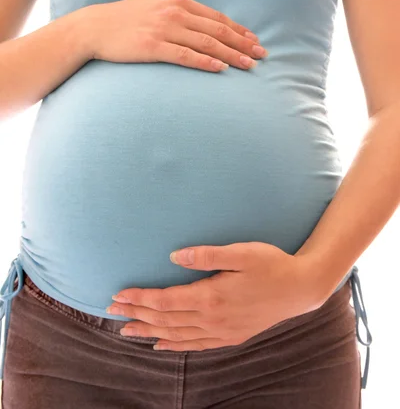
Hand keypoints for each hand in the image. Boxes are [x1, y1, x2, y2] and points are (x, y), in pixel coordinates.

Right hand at [83, 0, 267, 71]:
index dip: (239, 30)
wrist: (94, 27)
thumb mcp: (154, 4)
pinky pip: (185, 56)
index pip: (216, 17)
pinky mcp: (153, 47)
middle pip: (217, 30)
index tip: (254, 40)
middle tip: (262, 55)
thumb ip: (177, 9)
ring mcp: (164, 29)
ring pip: (206, 43)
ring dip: (231, 55)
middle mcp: (174, 12)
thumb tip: (197, 18)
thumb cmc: (124, 18)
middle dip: (243, 43)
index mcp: (177, 1)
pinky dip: (206, 62)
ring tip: (249, 66)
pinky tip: (221, 69)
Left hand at [106, 242, 322, 351]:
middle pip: (165, 319)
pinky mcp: (230, 336)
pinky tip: (162, 345)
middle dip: (137, 314)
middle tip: (111, 311)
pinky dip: (175, 346)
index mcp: (211, 296)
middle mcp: (212, 319)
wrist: (300, 289)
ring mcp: (221, 331)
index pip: (165, 300)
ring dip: (149, 332)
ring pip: (176, 335)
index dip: (139, 298)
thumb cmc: (271, 265)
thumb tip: (173, 257)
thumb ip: (206, 256)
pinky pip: (195, 345)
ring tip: (127, 331)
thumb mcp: (241, 253)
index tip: (118, 295)